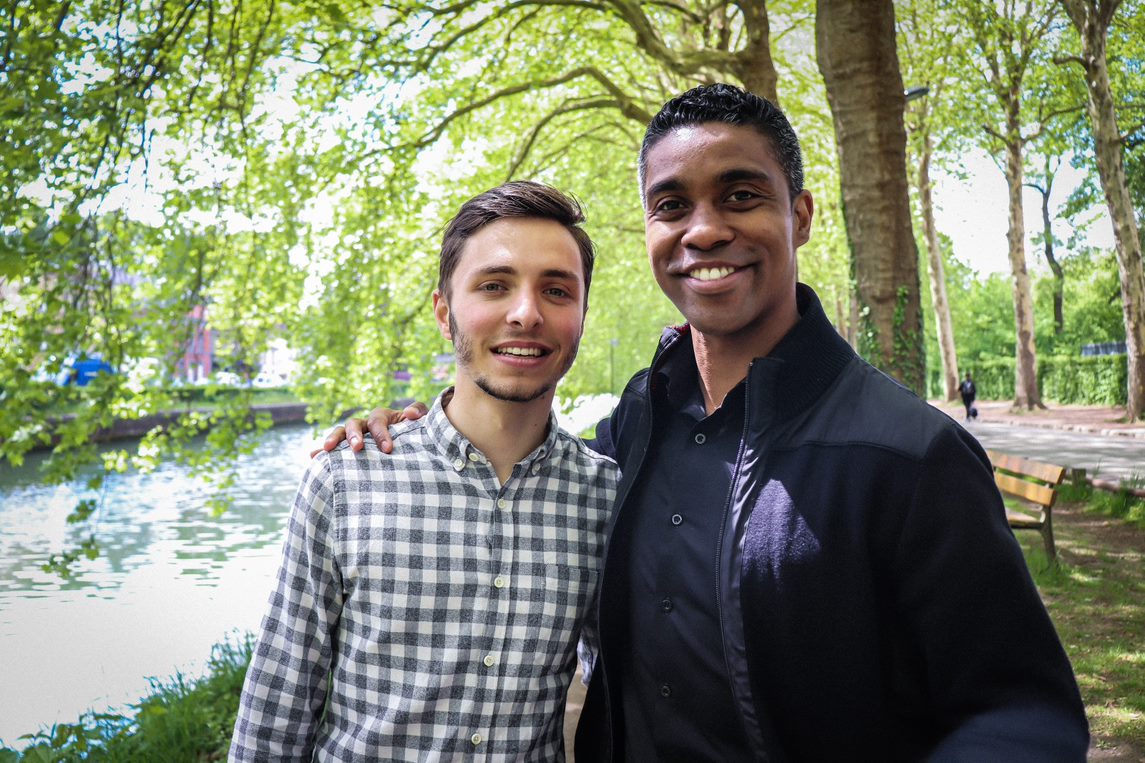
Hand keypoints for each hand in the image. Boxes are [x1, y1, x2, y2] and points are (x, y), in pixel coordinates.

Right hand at [310, 402, 429, 456]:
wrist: (413, 447)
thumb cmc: (417, 434)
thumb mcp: (423, 422)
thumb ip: (420, 413)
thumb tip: (410, 413)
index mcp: (383, 417)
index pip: (378, 420)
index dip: (381, 433)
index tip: (387, 449)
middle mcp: (366, 425)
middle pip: (354, 424)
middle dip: (354, 435)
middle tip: (357, 448)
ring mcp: (356, 437)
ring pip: (341, 433)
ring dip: (334, 439)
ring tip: (327, 450)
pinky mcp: (349, 450)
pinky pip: (333, 449)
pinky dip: (322, 451)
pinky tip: (313, 457)